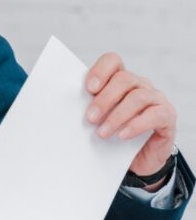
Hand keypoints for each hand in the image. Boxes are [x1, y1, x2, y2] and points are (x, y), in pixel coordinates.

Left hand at [85, 52, 176, 188]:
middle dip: (104, 99)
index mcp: (119, 79)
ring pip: (138, 97)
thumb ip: (82, 108)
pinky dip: (136, 125)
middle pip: (124, 79)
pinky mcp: (167, 115)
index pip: (112, 60)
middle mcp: (139, 84)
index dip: (100, 71)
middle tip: (90, 118)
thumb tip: (52, 104)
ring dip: (117, 116)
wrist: (135, 159)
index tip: (88, 88)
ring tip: (101, 133)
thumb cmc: (111, 133)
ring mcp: (155, 98)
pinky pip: (154, 115)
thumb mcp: (95, 119)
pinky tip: (122, 135)